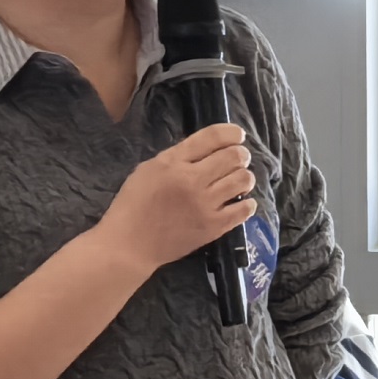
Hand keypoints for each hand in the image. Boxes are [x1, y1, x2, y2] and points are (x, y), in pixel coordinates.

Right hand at [97, 123, 255, 273]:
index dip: (232, 132)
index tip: (238, 136)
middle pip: (234, 156)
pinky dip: (248, 203)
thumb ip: (177, 157)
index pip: (213, 137)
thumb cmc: (134, 205)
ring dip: (245, 177)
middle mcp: (192, 180)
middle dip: (241, 155)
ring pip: (243, 180)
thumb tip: (207, 150)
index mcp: (173, 162)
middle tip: (238, 160)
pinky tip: (242, 202)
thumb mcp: (149, 169)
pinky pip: (244, 210)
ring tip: (238, 181)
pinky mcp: (213, 227)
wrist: (129, 245)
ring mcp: (205, 204)